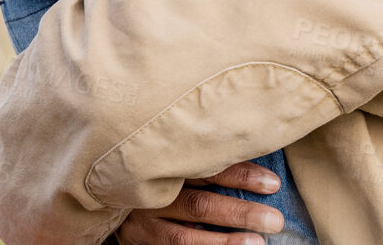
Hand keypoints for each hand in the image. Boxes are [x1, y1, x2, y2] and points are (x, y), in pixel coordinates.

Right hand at [114, 162, 283, 244]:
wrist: (107, 195)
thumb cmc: (156, 170)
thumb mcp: (175, 157)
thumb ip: (204, 157)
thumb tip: (254, 147)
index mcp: (165, 163)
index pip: (207, 169)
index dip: (242, 176)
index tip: (273, 184)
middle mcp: (152, 194)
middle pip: (199, 204)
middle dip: (239, 212)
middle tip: (275, 220)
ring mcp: (142, 223)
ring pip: (184, 236)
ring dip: (223, 242)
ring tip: (256, 243)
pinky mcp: (138, 242)